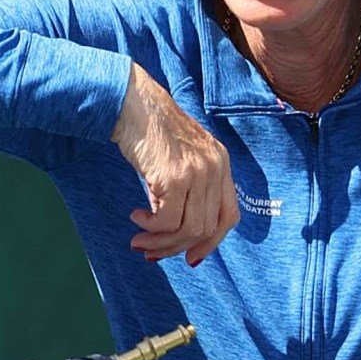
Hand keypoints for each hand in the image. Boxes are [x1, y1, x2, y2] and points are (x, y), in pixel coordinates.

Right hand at [110, 63, 238, 265]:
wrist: (131, 102)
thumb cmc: (149, 129)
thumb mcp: (178, 158)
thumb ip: (185, 189)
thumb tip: (172, 230)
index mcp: (221, 163)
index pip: (229, 216)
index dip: (211, 242)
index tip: (190, 257)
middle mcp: (216, 169)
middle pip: (205, 228)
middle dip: (175, 247)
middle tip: (150, 251)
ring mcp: (198, 173)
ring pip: (187, 229)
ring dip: (159, 241)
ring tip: (138, 238)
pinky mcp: (175, 177)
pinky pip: (167, 220)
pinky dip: (150, 227)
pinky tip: (136, 216)